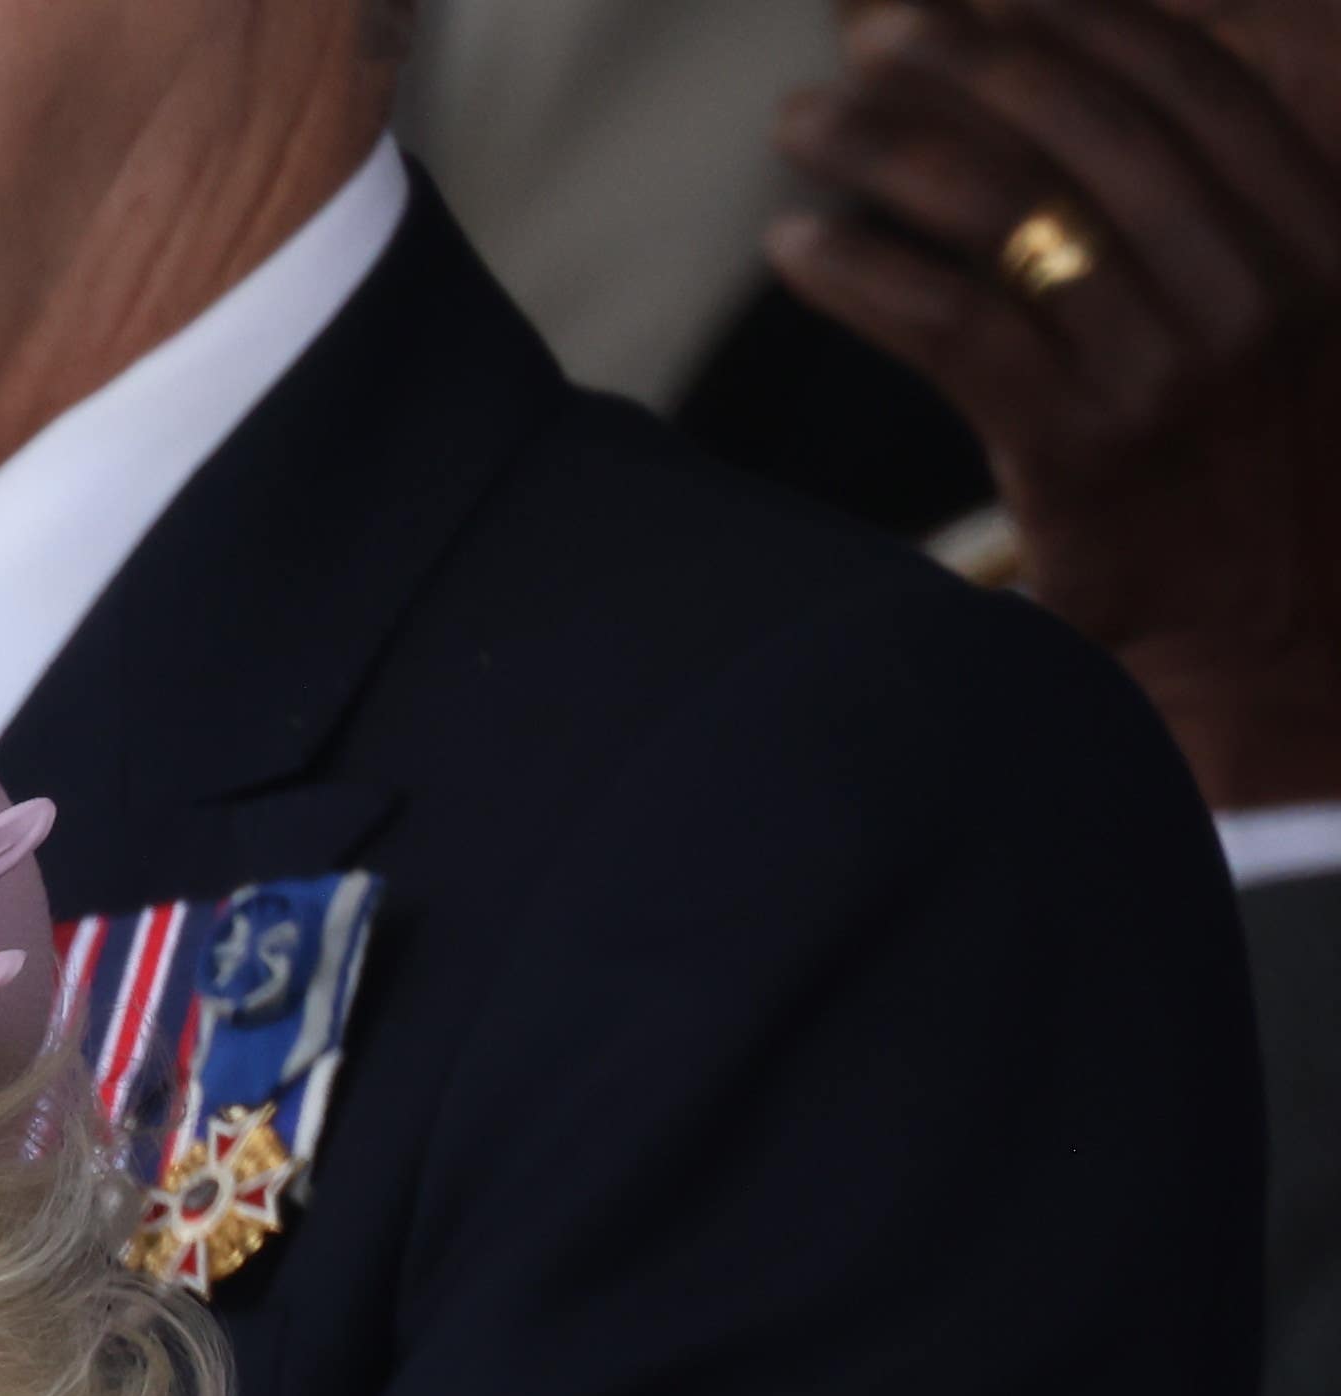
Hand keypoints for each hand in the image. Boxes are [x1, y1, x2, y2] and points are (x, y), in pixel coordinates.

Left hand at [778, 0, 1340, 803]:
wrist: (1275, 644)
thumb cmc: (1256, 467)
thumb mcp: (1288, 313)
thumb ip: (1208, 210)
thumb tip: (1065, 97)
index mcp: (1321, 230)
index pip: (1188, 80)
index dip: (1074, 15)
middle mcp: (1259, 286)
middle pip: (1084, 126)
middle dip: (962, 59)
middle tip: (865, 33)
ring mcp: (1173, 368)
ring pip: (1006, 211)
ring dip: (887, 146)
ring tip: (803, 120)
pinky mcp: (1083, 450)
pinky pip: (951, 325)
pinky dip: (862, 271)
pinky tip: (796, 243)